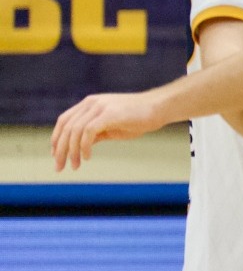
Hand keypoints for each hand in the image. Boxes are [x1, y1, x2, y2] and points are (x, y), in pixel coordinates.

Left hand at [50, 91, 168, 170]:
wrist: (159, 108)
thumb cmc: (139, 118)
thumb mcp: (112, 127)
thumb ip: (96, 133)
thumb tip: (81, 146)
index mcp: (89, 104)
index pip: (64, 121)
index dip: (57, 138)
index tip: (56, 155)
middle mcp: (91, 103)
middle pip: (66, 127)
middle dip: (60, 149)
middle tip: (60, 167)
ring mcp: (99, 107)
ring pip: (75, 131)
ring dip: (72, 151)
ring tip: (75, 165)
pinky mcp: (109, 114)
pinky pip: (88, 132)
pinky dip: (84, 146)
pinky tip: (87, 157)